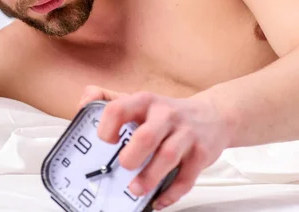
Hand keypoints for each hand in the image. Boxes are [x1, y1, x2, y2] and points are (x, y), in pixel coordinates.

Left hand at [80, 86, 232, 209]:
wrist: (213, 115)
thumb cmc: (168, 113)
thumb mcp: (140, 101)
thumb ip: (109, 99)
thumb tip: (85, 102)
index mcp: (145, 102)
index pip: (119, 108)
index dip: (106, 127)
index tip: (104, 141)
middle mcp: (166, 116)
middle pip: (146, 135)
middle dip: (131, 156)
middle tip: (122, 166)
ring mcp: (185, 135)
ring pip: (167, 157)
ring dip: (149, 178)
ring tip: (136, 189)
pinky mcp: (201, 155)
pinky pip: (186, 178)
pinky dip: (171, 193)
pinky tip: (159, 199)